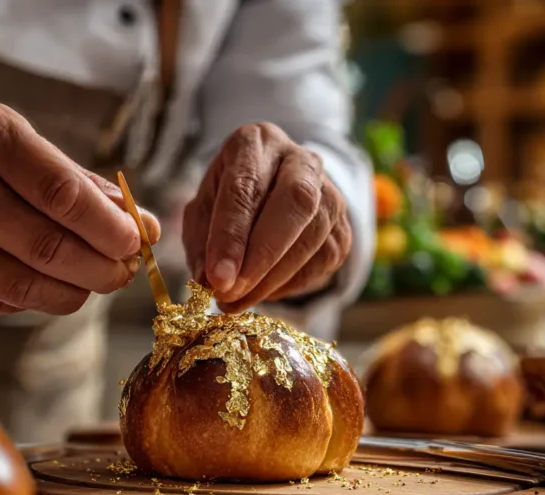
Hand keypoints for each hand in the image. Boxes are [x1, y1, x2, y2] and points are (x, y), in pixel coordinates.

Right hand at [0, 100, 159, 315]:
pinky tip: (47, 286)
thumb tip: (148, 229)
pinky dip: (33, 298)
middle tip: (122, 273)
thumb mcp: (22, 145)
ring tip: (94, 284)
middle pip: (47, 247)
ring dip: (73, 292)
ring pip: (22, 285)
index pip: (62, 193)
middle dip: (100, 268)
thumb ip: (83, 185)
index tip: (136, 242)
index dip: (109, 227)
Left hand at [182, 123, 351, 310]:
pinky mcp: (343, 226)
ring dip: (272, 278)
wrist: (271, 193)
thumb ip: (201, 242)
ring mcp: (330, 191)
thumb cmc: (230, 199)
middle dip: (262, 255)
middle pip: (296, 201)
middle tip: (231, 292)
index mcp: (256, 142)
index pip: (246, 186)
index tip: (216, 277)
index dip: (231, 236)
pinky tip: (263, 292)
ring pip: (313, 234)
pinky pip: (324, 259)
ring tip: (237, 301)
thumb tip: (208, 282)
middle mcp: (300, 159)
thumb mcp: (202, 210)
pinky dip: (290, 284)